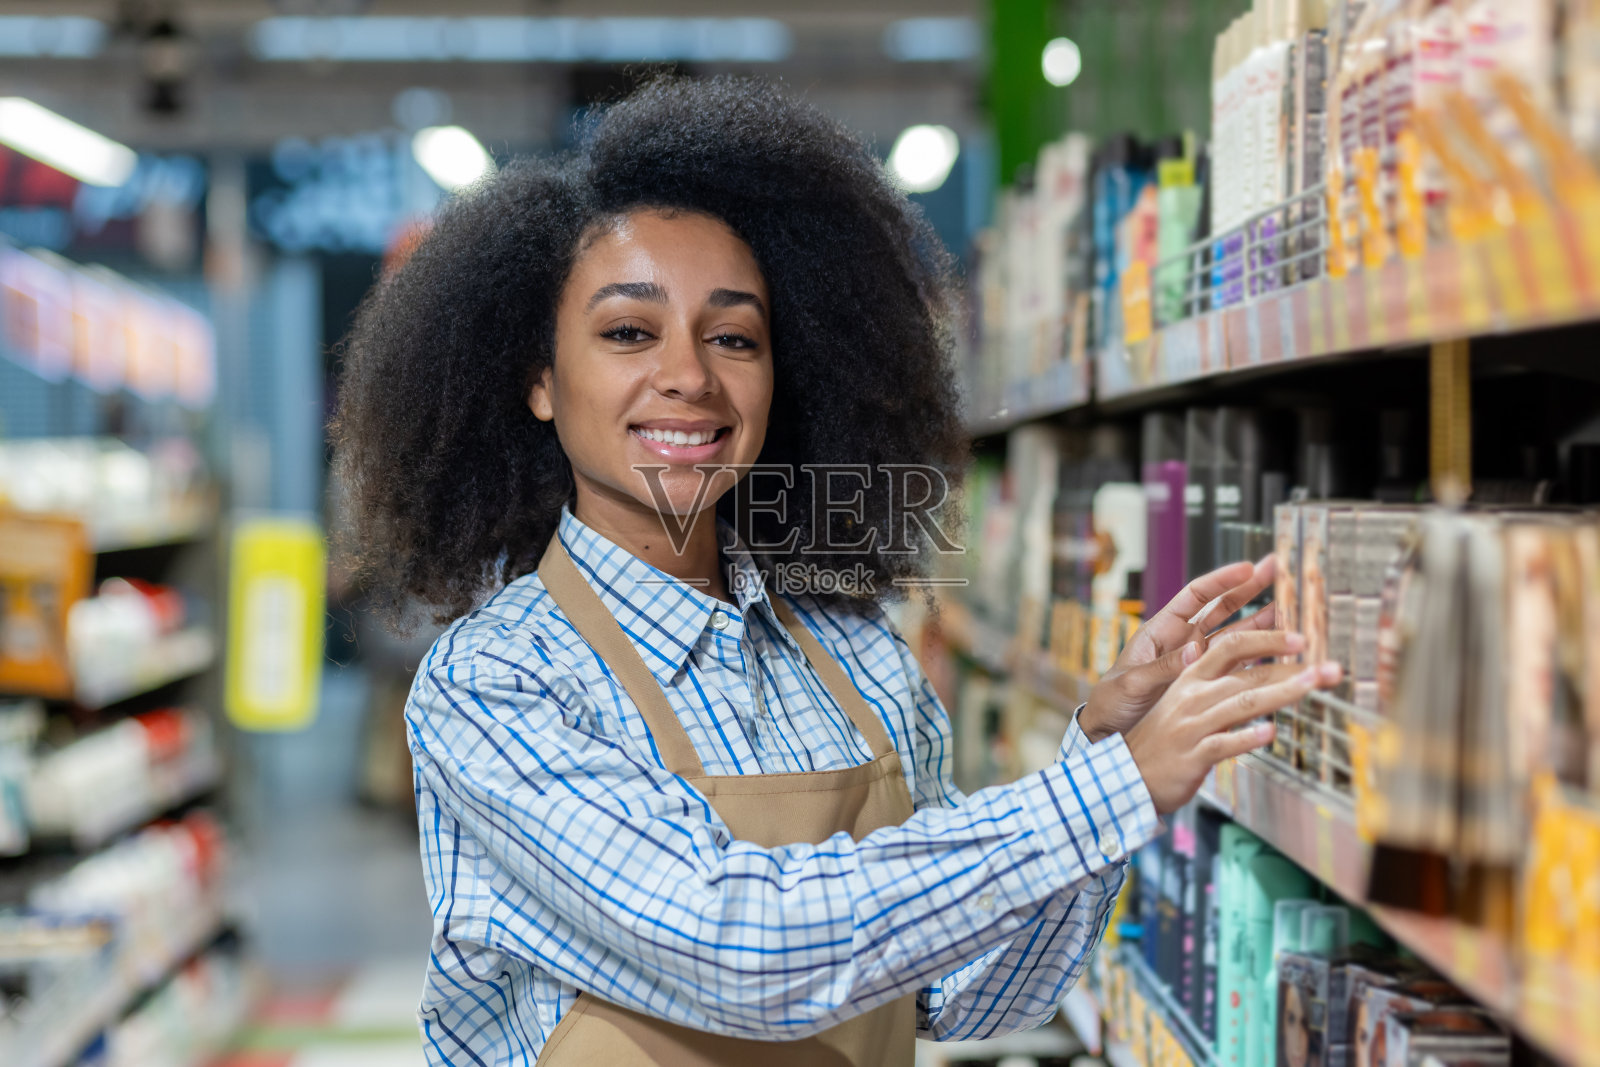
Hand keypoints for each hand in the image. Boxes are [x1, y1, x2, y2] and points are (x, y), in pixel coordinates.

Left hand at [1079, 556, 1277, 742]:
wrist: (1110, 731)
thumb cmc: (1111, 701)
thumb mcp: (1131, 682)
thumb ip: (1162, 667)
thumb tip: (1194, 651)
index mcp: (1162, 630)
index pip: (1196, 596)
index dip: (1222, 581)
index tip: (1247, 568)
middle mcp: (1185, 641)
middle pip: (1223, 608)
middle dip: (1251, 589)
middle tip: (1278, 571)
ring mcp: (1199, 662)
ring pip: (1237, 635)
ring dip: (1263, 622)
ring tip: (1292, 609)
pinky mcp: (1208, 683)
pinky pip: (1238, 666)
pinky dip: (1259, 659)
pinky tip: (1280, 651)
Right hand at [1123, 630, 1339, 814]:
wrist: (1128, 775)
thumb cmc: (1165, 739)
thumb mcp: (1186, 703)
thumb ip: (1219, 685)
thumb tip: (1258, 668)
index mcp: (1191, 679)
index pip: (1230, 647)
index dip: (1266, 639)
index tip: (1301, 639)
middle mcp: (1193, 697)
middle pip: (1247, 674)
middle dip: (1293, 669)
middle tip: (1330, 668)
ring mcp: (1192, 726)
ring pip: (1242, 704)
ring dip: (1281, 694)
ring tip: (1313, 687)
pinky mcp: (1192, 756)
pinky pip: (1224, 744)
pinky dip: (1247, 737)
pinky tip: (1271, 733)